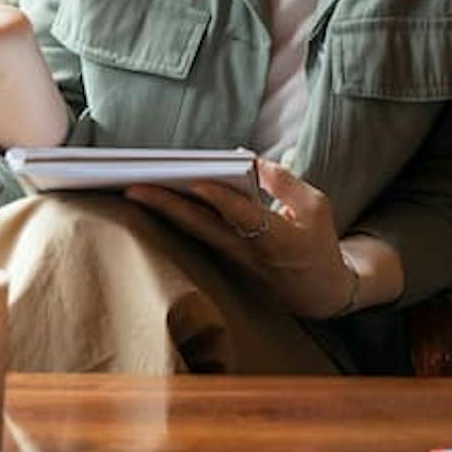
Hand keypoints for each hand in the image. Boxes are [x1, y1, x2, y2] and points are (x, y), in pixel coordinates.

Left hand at [124, 161, 355, 317]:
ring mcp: (230, 262)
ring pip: (191, 234)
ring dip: (162, 214)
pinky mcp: (221, 263)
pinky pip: (193, 239)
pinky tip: (151, 203)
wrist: (319, 293)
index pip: (243, 216)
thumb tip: (249, 159)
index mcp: (278, 238)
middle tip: (133, 187)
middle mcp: (247, 253)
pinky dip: (172, 221)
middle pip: (201, 228)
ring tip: (132, 189)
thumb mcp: (315, 206)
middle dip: (166, 207)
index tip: (196, 182)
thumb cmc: (317, 242)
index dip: (220, 200)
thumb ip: (283, 181)